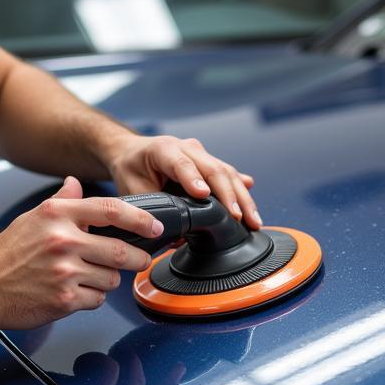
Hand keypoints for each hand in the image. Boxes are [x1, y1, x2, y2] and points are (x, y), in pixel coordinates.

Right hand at [0, 177, 157, 327]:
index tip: (155, 226)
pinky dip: (90, 299)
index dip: (140, 219)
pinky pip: (96, 300)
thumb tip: (76, 183)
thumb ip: (62, 201)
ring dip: (106, 281)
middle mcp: (63, 240)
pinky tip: (73, 292)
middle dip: (136, 258)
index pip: (111, 210)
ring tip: (86, 277)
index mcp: (57, 214)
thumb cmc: (6, 253)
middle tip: (138, 259)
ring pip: (111, 279)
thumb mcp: (33, 217)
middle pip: (121, 250)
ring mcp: (64, 271)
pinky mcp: (64, 299)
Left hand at [107, 134, 260, 228]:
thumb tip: (177, 236)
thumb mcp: (132, 188)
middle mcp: (187, 147)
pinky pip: (229, 176)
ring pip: (227, 172)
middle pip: (213, 168)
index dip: (193, 179)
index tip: (204, 195)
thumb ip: (153, 208)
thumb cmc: (131, 168)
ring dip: (242, 197)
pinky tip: (252, 208)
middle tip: (238, 218)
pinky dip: (241, 192)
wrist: (132, 151)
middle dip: (228, 194)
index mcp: (163, 149)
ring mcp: (201, 153)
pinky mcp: (210, 162)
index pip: (182, 164)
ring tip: (253, 220)